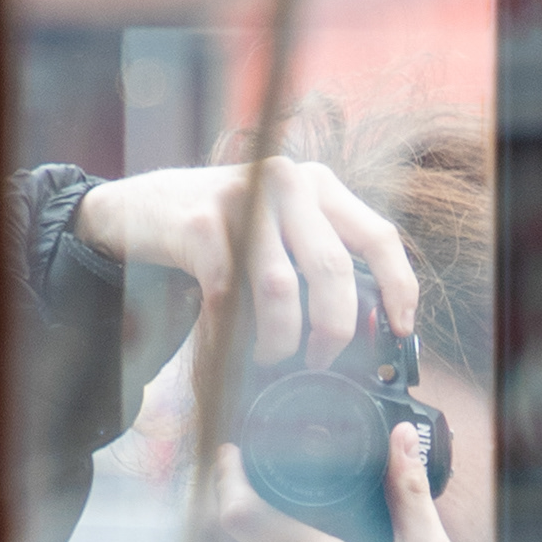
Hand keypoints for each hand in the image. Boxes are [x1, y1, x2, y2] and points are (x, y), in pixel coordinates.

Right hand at [77, 153, 419, 360]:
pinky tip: (232, 348)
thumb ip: (321, 260)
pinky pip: (228, 296)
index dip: (398, 288)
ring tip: (271, 357)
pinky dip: (233, 334)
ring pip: (280, 287)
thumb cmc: (225, 233)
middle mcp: (286, 181)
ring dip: (279, 339)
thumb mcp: (282, 231)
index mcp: (319, 185)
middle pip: (332, 268)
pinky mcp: (199, 222)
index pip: (379, 235)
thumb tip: (371, 327)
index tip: (401, 331)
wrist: (141, 210)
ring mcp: (241, 197)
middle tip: (321, 360)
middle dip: (332, 330)